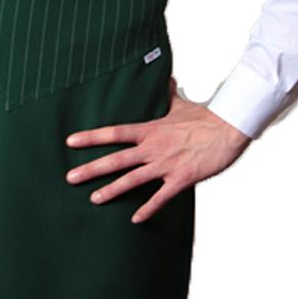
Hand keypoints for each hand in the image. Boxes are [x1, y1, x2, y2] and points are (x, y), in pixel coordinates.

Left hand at [64, 75, 251, 223]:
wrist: (227, 129)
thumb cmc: (203, 117)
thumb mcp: (180, 104)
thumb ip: (167, 94)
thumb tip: (165, 78)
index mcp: (150, 129)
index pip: (114, 132)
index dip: (91, 137)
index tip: (71, 141)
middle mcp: (153, 147)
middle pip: (116, 159)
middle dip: (92, 169)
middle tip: (70, 178)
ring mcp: (166, 164)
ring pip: (133, 180)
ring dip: (112, 190)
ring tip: (93, 199)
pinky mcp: (181, 179)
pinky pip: (161, 197)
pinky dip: (148, 209)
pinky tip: (135, 219)